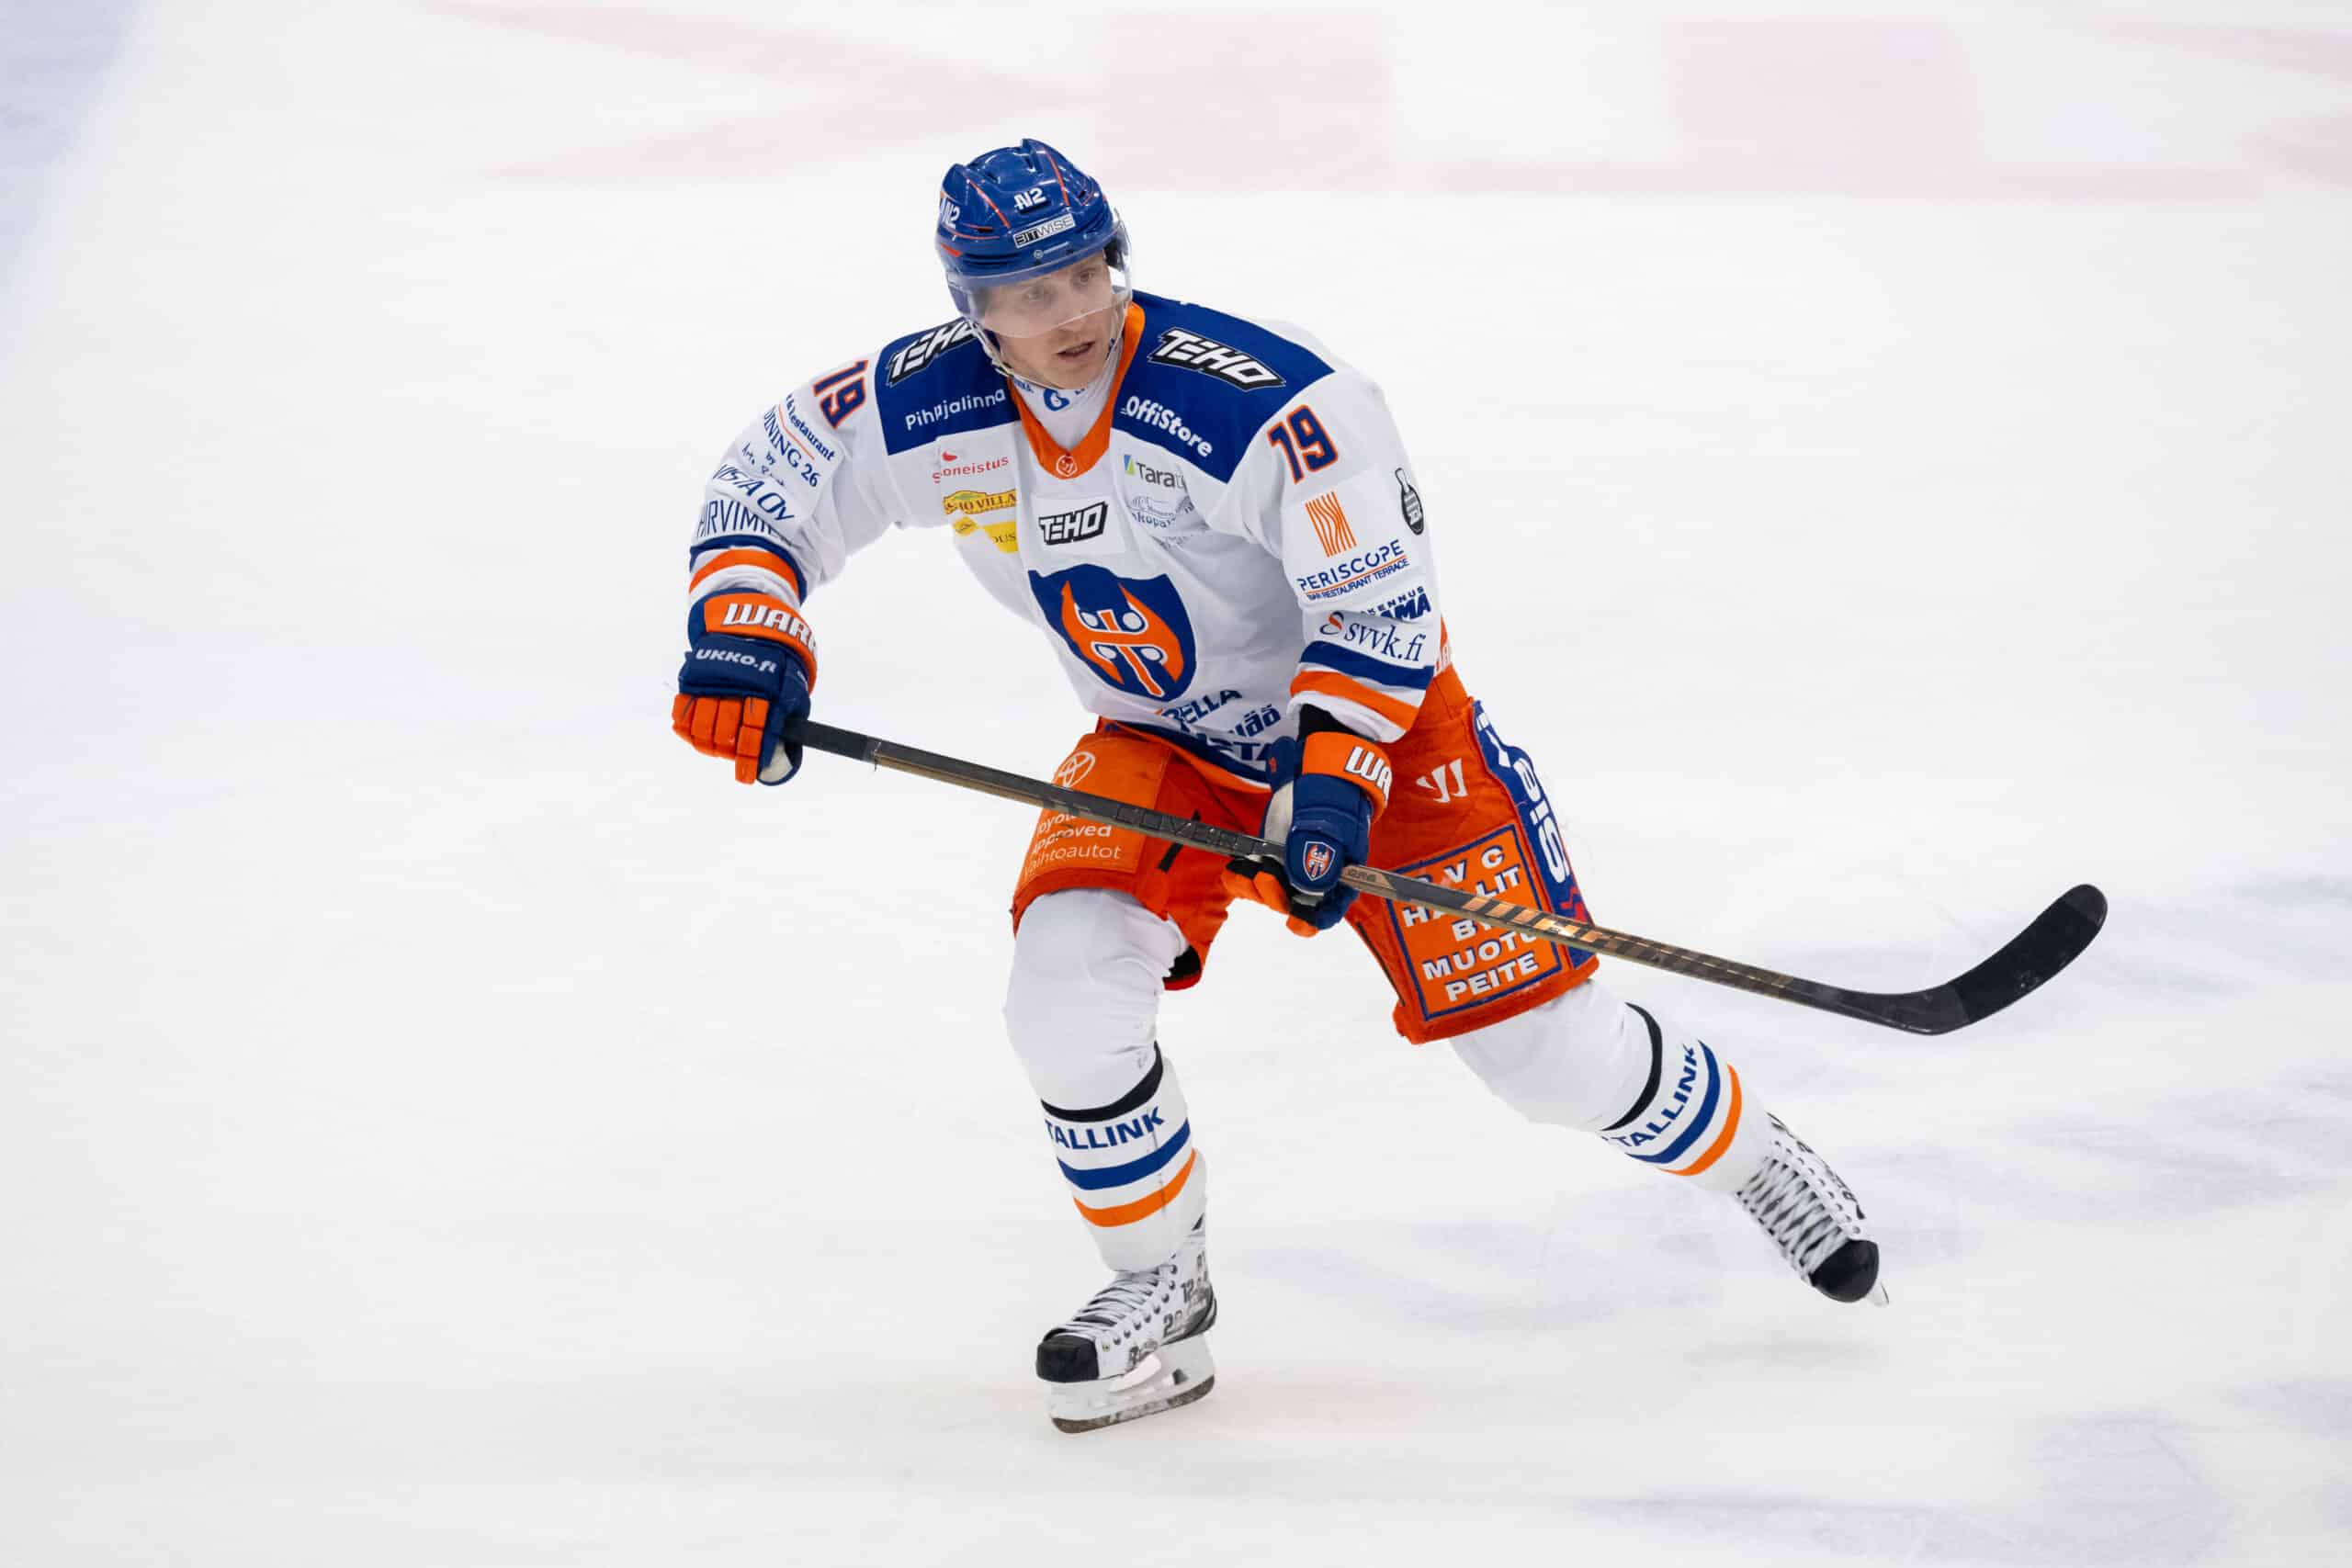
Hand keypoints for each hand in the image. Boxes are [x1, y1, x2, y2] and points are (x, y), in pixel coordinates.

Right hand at [673, 592, 816, 784]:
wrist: (748, 618)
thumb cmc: (777, 658)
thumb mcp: (794, 680)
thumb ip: (789, 713)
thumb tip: (785, 750)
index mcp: (765, 691)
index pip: (756, 733)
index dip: (749, 758)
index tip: (747, 776)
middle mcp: (736, 688)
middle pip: (725, 734)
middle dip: (728, 751)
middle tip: (733, 756)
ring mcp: (712, 683)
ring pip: (701, 727)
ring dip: (708, 744)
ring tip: (716, 748)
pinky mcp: (693, 677)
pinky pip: (682, 710)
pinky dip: (686, 727)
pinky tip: (695, 734)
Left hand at [1222, 719, 1391, 934]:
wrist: (1314, 763)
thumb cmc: (1330, 793)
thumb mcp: (1328, 822)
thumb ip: (1319, 855)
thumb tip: (1308, 889)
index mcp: (1341, 874)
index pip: (1329, 910)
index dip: (1312, 921)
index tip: (1295, 921)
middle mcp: (1314, 876)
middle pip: (1294, 905)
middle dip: (1277, 897)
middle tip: (1265, 875)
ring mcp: (1290, 865)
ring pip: (1270, 894)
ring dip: (1256, 889)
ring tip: (1249, 871)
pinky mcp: (1269, 854)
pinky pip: (1253, 877)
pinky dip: (1242, 877)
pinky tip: (1236, 869)